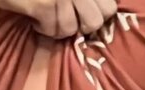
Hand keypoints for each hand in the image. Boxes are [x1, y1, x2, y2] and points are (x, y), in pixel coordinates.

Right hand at [0, 0, 116, 39]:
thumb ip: (81, 0)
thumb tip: (105, 14)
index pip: (109, 7)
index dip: (99, 16)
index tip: (83, 15)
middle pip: (96, 21)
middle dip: (81, 26)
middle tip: (66, 20)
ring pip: (72, 29)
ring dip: (58, 29)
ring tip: (47, 19)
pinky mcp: (45, 4)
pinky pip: (53, 31)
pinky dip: (42, 30)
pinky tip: (34, 19)